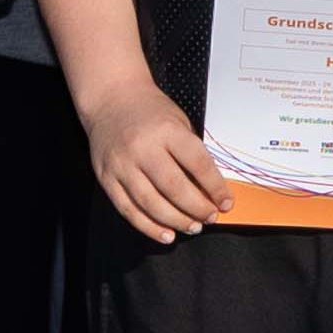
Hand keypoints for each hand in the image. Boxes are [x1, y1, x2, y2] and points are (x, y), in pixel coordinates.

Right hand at [78, 81, 228, 245]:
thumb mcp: (178, 122)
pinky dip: (148, 226)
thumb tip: (209, 191)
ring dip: (175, 220)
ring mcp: (121, 164)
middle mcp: (142, 147)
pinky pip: (128, 209)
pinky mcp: (106, 177)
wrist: (110, 98)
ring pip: (151, 203)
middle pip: (174, 187)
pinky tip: (166, 233)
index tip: (226, 203)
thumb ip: (190, 153)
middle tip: (210, 218)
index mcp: (166, 130)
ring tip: (192, 227)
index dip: (215, 187)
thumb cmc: (150, 111)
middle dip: (197, 208)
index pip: (197, 164)